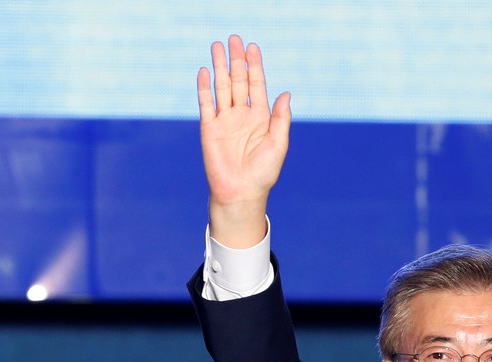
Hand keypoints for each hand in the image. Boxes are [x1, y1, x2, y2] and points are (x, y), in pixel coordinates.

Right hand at [197, 35, 291, 247]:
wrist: (241, 192)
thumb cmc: (263, 173)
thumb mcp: (278, 144)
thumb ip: (281, 119)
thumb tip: (286, 92)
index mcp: (261, 118)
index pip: (257, 85)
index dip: (255, 66)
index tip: (252, 47)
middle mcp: (242, 115)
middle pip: (238, 81)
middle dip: (237, 60)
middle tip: (234, 38)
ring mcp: (225, 120)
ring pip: (222, 87)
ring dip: (220, 67)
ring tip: (217, 46)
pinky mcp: (209, 128)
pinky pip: (206, 103)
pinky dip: (205, 87)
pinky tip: (206, 70)